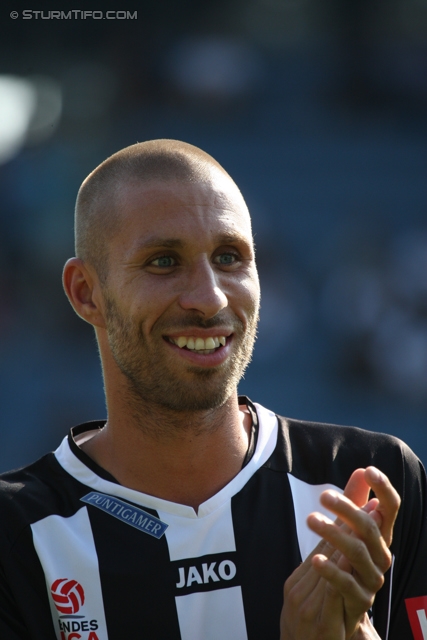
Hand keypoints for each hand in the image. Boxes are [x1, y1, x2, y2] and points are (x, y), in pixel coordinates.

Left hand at [280, 467, 399, 639]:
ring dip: (334, 534)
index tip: (369, 470)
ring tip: (311, 520)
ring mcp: (372, 581)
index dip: (384, 489)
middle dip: (348, 509)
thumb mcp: (348, 532)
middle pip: (370, 527)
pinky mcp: (358, 603)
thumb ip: (354, 503)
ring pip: (357, 552)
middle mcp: (381, 558)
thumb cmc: (345, 567)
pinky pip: (346, 584)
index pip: (390, 509)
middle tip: (324, 496)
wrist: (338, 617)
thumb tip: (360, 471)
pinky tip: (315, 560)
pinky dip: (331, 570)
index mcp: (379, 538)